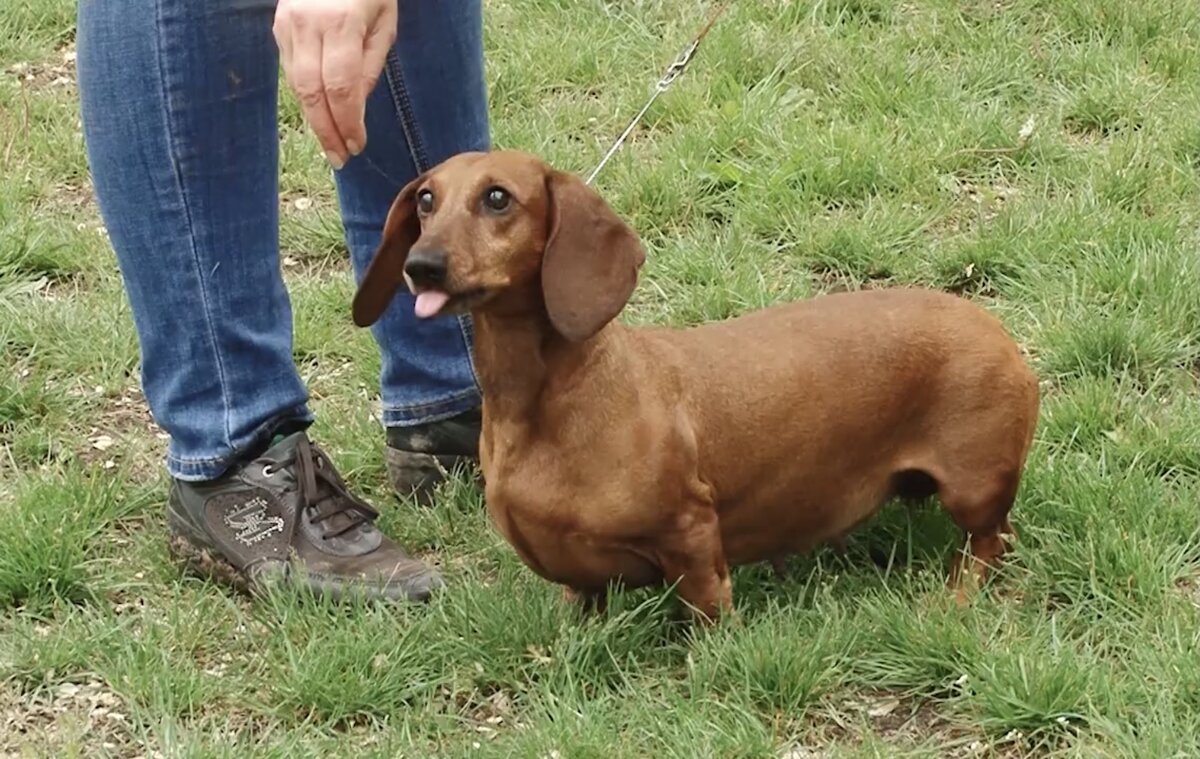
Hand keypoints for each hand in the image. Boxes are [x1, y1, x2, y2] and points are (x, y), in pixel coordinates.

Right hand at [273, 0, 396, 168]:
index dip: (347, 122)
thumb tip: (355, 109)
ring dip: (315, 118)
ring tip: (331, 143)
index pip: (341, 87)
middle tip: (340, 158)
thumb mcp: (384, 24)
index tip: (357, 145)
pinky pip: (292, 70)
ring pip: (297, 85)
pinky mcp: (278, 27)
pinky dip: (307, 96)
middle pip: (312, 92)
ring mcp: (288, 25)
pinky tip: (321, 112)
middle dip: (326, 130)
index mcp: (341, 23)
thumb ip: (370, 65)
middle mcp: (308, 25)